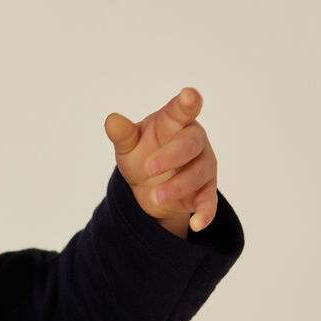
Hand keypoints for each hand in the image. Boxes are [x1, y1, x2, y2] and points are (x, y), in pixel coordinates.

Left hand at [104, 87, 217, 237]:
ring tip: (155, 196)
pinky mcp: (205, 191)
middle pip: (191, 143)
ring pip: (199, 173)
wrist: (149, 187)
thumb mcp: (129, 146)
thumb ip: (123, 134)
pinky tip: (196, 224)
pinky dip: (205, 213)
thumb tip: (111, 120)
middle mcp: (194, 140)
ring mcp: (203, 165)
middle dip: (172, 155)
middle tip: (148, 168)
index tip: (189, 96)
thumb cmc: (142, 155)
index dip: (188, 103)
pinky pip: (209, 201)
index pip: (184, 109)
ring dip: (178, 185)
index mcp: (175, 122)